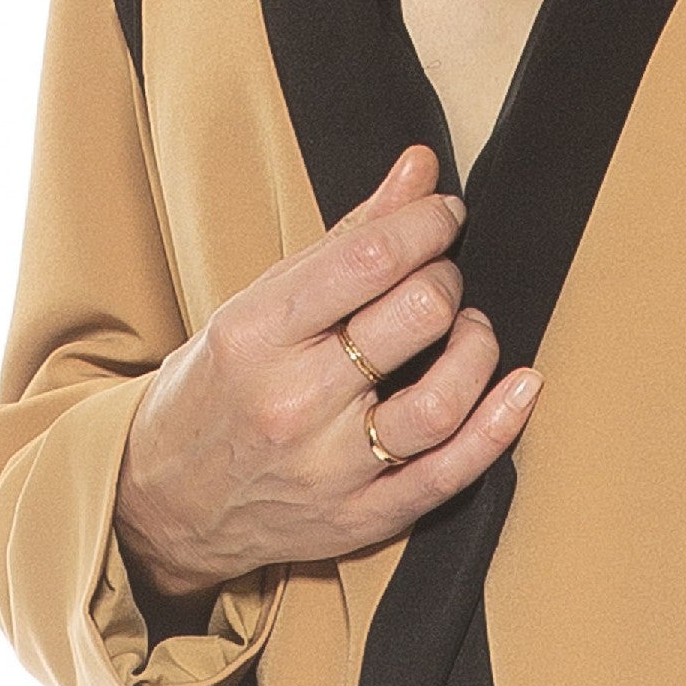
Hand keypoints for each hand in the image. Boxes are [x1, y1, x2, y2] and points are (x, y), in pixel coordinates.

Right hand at [114, 144, 543, 605]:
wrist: (164, 504)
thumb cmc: (215, 390)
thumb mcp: (256, 305)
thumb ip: (346, 238)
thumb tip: (419, 167)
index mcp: (257, 335)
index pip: (368, 260)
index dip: (425, 225)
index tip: (442, 216)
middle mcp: (292, 402)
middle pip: (415, 318)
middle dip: (445, 282)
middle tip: (439, 282)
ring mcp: (329, 468)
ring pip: (440, 400)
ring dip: (477, 348)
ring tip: (466, 331)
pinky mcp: (361, 518)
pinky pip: (450, 473)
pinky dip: (500, 425)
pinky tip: (521, 386)